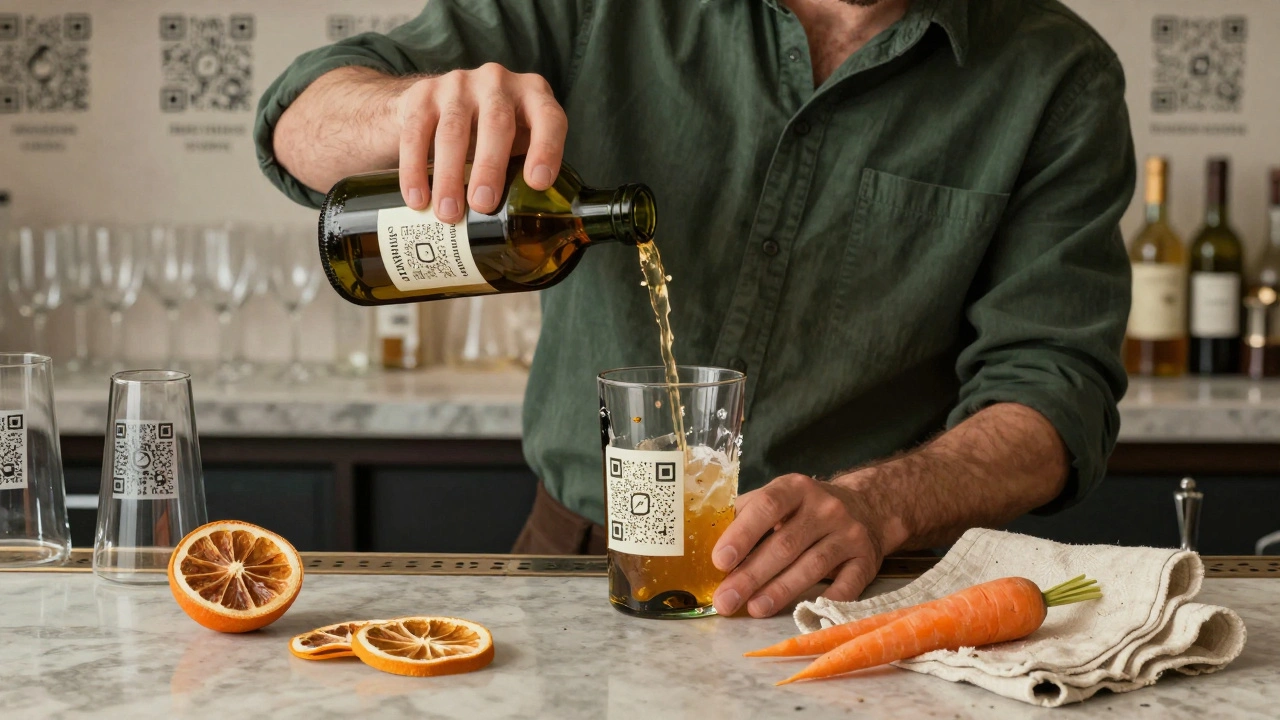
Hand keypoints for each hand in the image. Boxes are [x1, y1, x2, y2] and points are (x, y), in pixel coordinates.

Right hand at [394, 63, 568, 221]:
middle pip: (496, 123)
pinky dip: (415, 170)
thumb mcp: (517, 143)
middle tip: (483, 204)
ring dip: (450, 176)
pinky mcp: (422, 94)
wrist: (434, 107)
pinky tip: (417, 198)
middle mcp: (497, 82)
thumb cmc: (489, 135)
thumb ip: (527, 170)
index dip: (546, 149)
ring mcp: (458, 84)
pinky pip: (416, 133)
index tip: (537, 183)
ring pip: (453, 130)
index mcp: (532, 95)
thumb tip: (534, 228)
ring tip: (448, 213)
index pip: (548, 118)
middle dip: (489, 167)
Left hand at [711, 474, 890, 617]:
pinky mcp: (867, 560)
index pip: (767, 506)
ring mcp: (849, 534)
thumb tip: (707, 546)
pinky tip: (803, 614)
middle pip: (785, 544)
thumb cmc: (806, 509)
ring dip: (780, 591)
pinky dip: (826, 602)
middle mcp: (826, 508)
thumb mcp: (780, 499)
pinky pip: (847, 586)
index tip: (720, 561)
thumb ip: (747, 516)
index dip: (742, 534)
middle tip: (726, 600)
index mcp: (796, 488)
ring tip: (754, 609)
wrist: (867, 508)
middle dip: (751, 575)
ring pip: (812, 566)